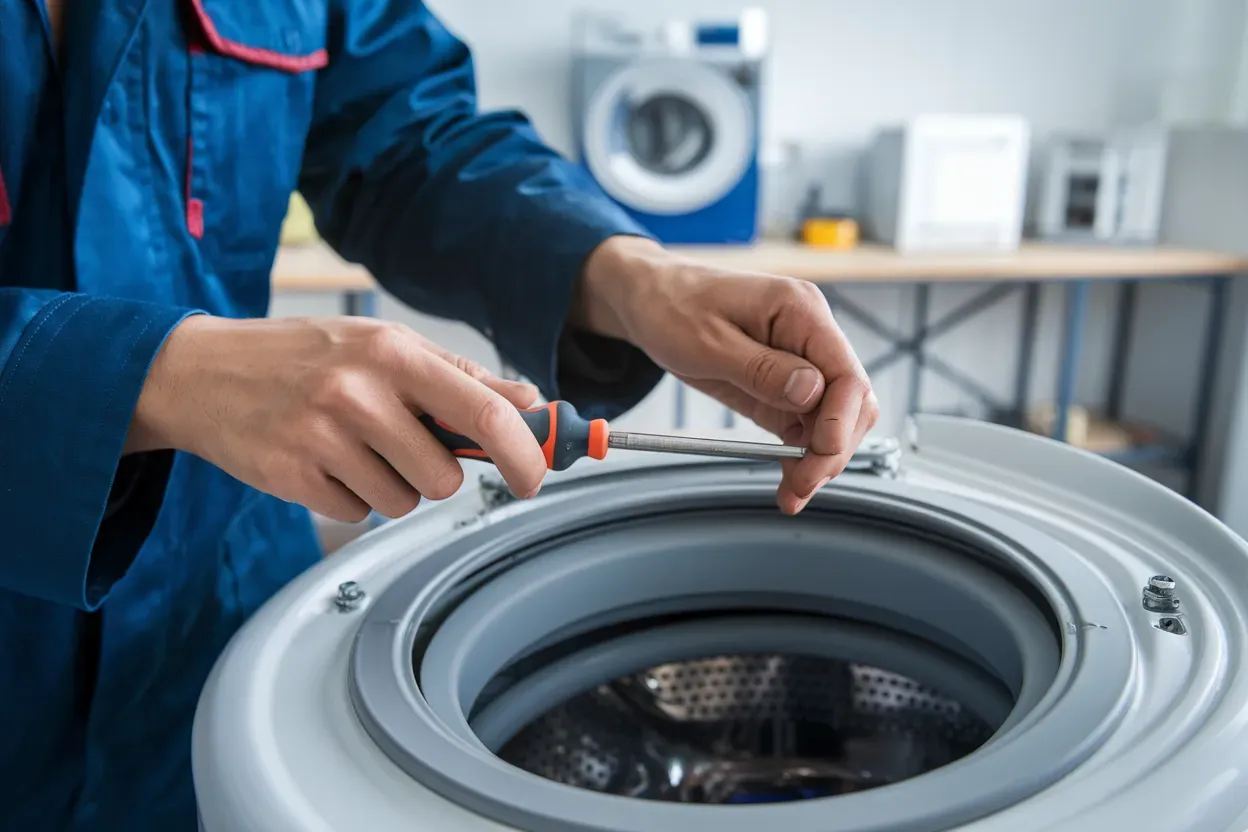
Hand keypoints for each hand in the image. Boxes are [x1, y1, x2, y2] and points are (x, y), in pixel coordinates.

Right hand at [126, 316, 548, 521]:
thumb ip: (458, 376)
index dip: (523, 453)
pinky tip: (321, 461)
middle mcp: (357, 393)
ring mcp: (321, 437)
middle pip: (443, 476)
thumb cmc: (304, 356)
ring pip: (403, 501)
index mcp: (392, 352)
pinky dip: (349, 496)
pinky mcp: (292, 477)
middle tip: (400, 445)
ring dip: (391, 486)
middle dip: (433, 473)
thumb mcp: (382, 344)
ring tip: (353, 447)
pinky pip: (357, 514)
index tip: (535, 475)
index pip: (483, 413)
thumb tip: (528, 403)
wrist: (201, 372)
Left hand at [575, 236, 878, 514]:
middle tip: (800, 486)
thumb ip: (762, 369)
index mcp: (799, 310)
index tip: (820, 455)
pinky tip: (788, 479)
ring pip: (834, 419)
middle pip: (850, 401)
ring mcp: (799, 361)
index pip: (845, 372)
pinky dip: (801, 454)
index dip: (842, 420)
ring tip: (792, 493)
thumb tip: (812, 391)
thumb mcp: (706, 342)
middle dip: (832, 449)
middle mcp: (809, 334)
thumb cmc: (671, 307)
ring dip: (819, 459)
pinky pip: (806, 423)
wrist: (648, 299)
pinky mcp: (783, 384)